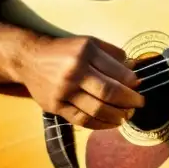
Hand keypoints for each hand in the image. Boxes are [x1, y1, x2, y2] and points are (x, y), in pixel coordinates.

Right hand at [19, 35, 145, 129]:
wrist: (29, 58)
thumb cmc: (65, 50)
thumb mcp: (89, 42)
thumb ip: (112, 54)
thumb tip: (133, 69)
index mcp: (86, 53)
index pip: (116, 72)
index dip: (131, 82)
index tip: (139, 86)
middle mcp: (74, 72)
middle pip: (108, 92)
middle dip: (129, 100)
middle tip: (139, 103)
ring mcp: (63, 91)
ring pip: (96, 109)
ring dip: (117, 115)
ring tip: (127, 115)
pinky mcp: (55, 106)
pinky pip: (81, 120)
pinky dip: (99, 125)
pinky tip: (111, 123)